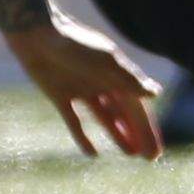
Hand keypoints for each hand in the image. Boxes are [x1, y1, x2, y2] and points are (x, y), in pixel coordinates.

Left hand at [4, 11, 161, 157]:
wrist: (36, 35)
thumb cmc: (74, 44)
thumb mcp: (105, 62)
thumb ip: (129, 79)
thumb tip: (156, 94)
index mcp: (116, 74)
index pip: (138, 107)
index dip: (147, 129)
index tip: (155, 150)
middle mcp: (102, 83)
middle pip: (125, 114)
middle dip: (139, 134)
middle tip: (149, 158)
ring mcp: (82, 90)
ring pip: (106, 118)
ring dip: (119, 135)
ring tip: (130, 154)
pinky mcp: (60, 96)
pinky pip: (75, 120)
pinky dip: (83, 136)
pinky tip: (92, 153)